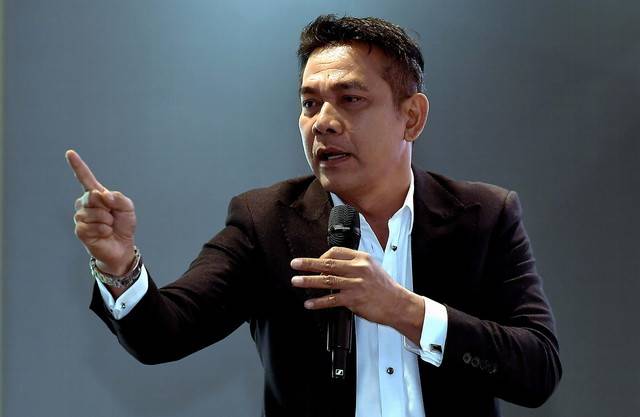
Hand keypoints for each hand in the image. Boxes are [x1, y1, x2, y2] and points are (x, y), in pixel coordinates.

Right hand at [66, 150, 136, 275]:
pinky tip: (104, 234)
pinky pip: (92, 226)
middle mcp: (85, 203)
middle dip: (107, 206)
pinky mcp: (80, 230)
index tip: (70, 153)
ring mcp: (81, 217)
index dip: (77, 165)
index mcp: (96, 195)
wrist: (122, 246)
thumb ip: (118, 198)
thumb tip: (102, 195)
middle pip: (92, 196)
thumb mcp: (128, 208)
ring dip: (107, 221)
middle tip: (112, 216)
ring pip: (93, 213)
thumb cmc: (124, 225)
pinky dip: (103, 230)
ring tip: (109, 226)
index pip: (85, 178)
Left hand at [290, 247, 418, 328]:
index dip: (322, 256)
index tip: (315, 262)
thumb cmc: (385, 287)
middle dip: (308, 264)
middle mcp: (358, 269)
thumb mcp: (372, 267)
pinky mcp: (354, 300)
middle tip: (295, 264)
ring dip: (308, 281)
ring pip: (326, 280)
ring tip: (296, 281)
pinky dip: (319, 302)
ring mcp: (355, 284)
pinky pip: (332, 300)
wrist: (398, 304)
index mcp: (362, 258)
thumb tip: (331, 266)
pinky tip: (310, 303)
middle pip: (328, 263)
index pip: (336, 251)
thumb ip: (353, 264)